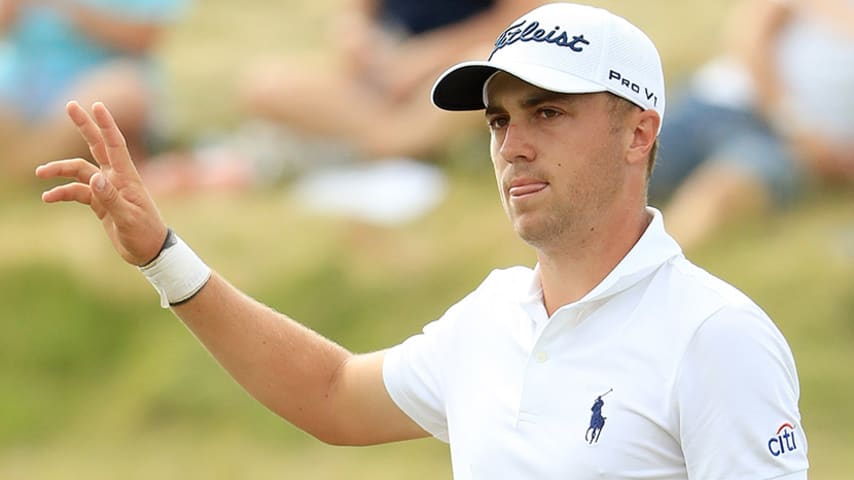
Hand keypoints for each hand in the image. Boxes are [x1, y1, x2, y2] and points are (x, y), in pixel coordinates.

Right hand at [36, 101, 167, 265]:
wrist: (149, 252)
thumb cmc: (144, 233)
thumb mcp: (128, 218)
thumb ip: (110, 197)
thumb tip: (94, 177)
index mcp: (127, 177)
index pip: (115, 145)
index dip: (106, 125)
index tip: (96, 106)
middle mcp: (116, 178)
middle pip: (97, 146)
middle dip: (84, 126)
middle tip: (70, 105)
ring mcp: (107, 189)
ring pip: (80, 171)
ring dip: (60, 170)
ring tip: (39, 173)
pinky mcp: (100, 202)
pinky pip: (77, 192)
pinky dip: (62, 193)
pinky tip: (48, 198)